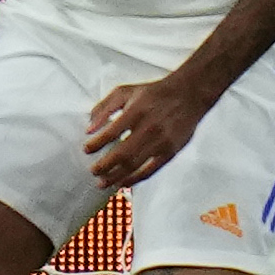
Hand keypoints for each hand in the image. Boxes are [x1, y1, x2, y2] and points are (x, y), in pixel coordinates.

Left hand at [85, 72, 219, 188]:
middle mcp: (149, 128)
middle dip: (104, 165)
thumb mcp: (126, 92)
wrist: (188, 95)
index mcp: (136, 111)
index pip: (111, 132)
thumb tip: (89, 128)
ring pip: (134, 165)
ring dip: (115, 176)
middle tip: (93, 170)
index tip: (87, 149)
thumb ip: (104, 107)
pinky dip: (135, 179)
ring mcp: (161, 142)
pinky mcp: (170, 151)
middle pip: (122, 154)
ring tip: (102, 182)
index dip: (96, 144)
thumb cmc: (154, 93)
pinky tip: (123, 182)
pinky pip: (150, 170)